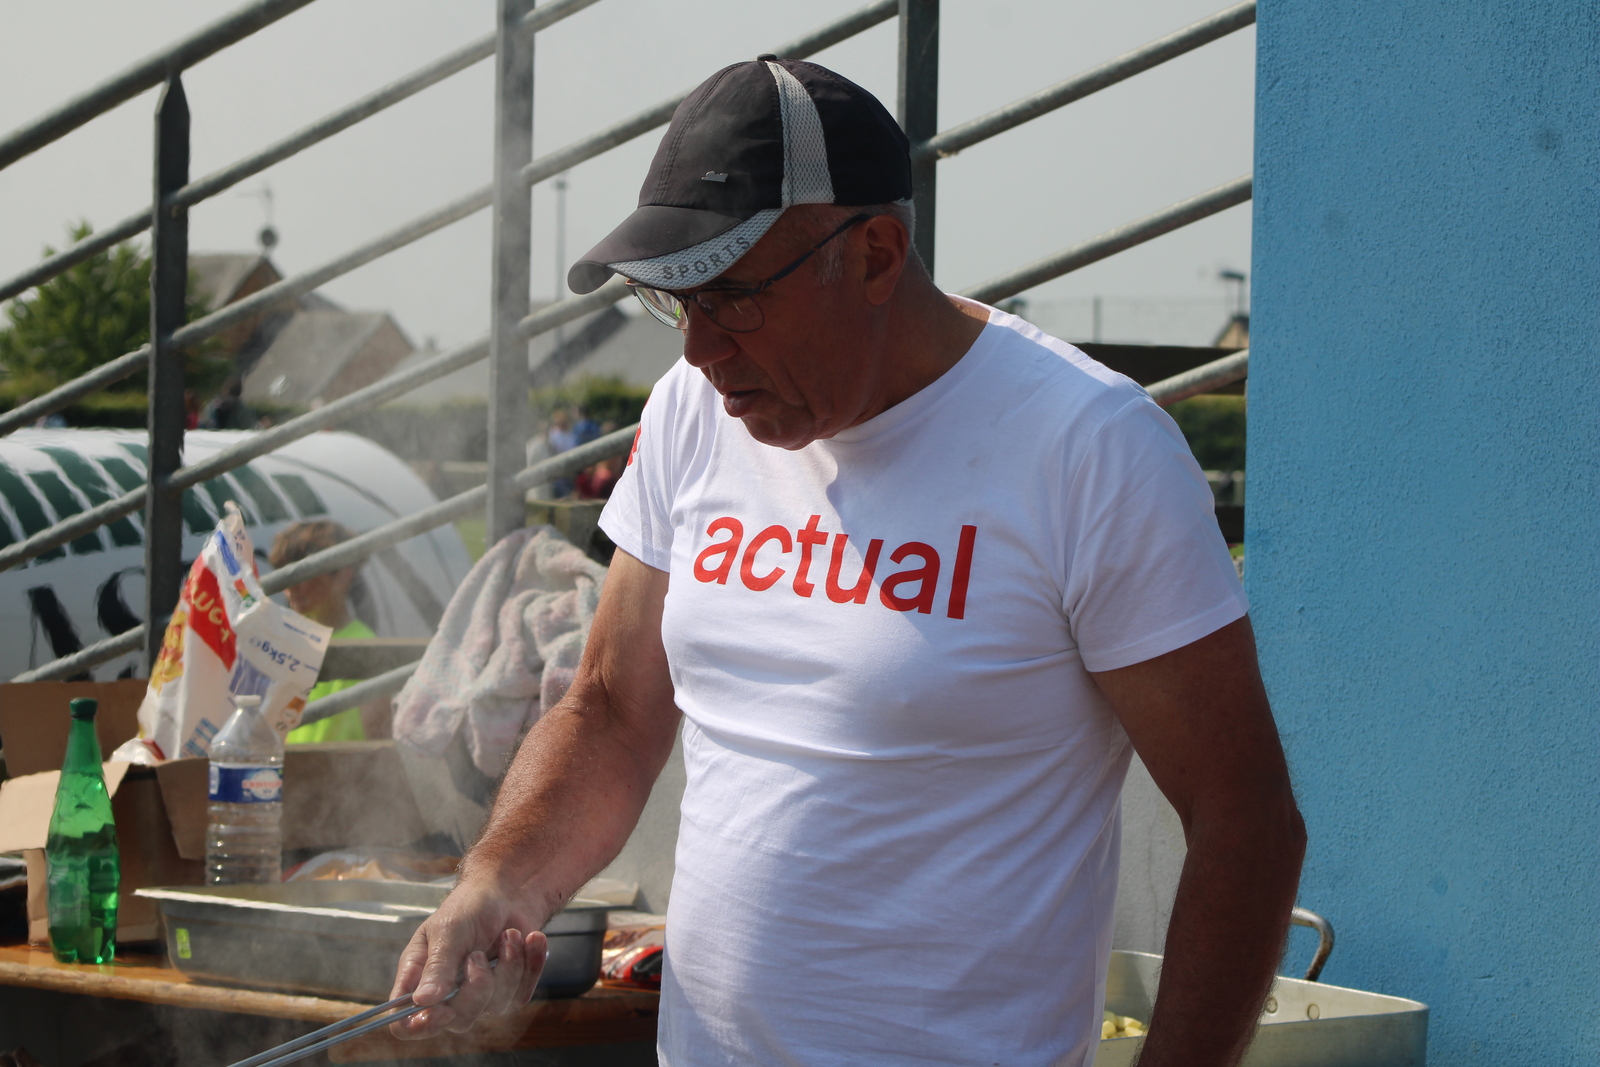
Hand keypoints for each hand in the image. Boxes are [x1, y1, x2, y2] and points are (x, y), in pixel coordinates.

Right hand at [388, 877, 551, 1038]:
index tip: (442, 1010)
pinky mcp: (510, 993)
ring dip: (508, 965)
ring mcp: (480, 998)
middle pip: (458, 1020)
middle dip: (477, 986)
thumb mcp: (448, 930)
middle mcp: (447, 995)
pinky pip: (521, 994)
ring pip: (495, 1006)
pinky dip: (530, 964)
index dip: (420, 1026)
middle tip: (479, 954)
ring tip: (509, 934)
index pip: (406, 1023)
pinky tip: (530, 940)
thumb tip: (422, 1001)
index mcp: (419, 980)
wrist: (508, 893)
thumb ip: (437, 966)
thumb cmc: (468, 907)